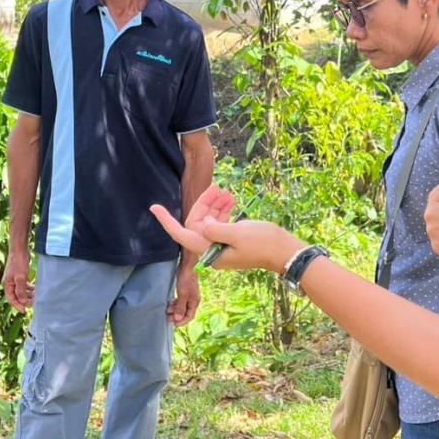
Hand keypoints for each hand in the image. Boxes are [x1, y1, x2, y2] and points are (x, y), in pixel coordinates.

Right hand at [2, 247, 33, 310]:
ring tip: (36, 297)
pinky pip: (24, 285)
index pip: (11, 299)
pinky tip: (36, 289)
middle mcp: (10, 283)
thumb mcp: (20, 278)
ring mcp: (15, 279)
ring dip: (28, 295)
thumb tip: (23, 302)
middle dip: (25, 300)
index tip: (25, 311)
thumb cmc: (18, 262)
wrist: (19, 249)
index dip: (18, 305)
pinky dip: (29, 288)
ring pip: (21, 291)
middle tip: (34, 304)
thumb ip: (21, 290)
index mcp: (7, 284)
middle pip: (17, 296)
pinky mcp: (20, 275)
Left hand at [151, 196, 298, 273]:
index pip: (181, 234)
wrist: (284, 252)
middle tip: (216, 186)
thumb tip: (202, 223)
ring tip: (226, 192)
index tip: (154, 207)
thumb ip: (215, 227)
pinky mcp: (231, 242)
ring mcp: (221, 247)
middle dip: (203, 204)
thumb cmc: (262, 243)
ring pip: (209, 222)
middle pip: (197, 223)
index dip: (166, 221)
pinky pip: (220, 225)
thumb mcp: (236, 233)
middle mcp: (212, 250)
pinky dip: (223, 212)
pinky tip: (230, 200)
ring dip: (215, 206)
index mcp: (209, 251)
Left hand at [168, 267, 199, 325]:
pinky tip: (170, 303)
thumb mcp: (182, 293)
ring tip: (167, 310)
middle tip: (167, 317)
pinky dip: (175, 304)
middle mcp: (193, 300)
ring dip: (175, 310)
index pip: (189, 317)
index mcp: (195, 302)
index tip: (173, 324)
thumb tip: (178, 319)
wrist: (187, 266)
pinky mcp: (186, 291)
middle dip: (177, 316)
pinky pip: (180, 302)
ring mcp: (190, 296)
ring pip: (182, 307)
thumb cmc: (186, 278)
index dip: (182, 322)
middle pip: (186, 313)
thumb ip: (180, 306)